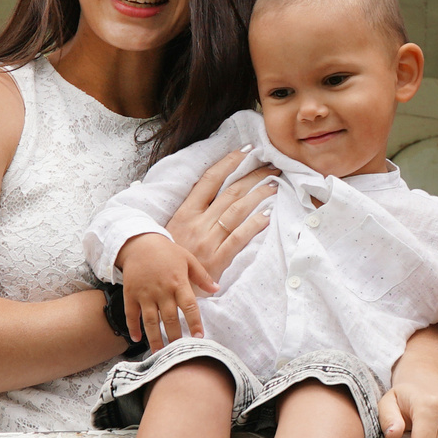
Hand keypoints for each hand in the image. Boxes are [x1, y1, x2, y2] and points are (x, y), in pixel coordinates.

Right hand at [120, 232, 214, 345]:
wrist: (139, 243)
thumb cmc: (167, 252)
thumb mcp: (188, 259)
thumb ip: (202, 276)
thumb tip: (217, 289)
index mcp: (178, 282)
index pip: (189, 306)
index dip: (195, 323)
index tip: (199, 337)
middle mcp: (161, 290)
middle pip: (169, 318)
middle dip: (175, 337)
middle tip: (179, 352)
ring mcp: (144, 294)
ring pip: (150, 321)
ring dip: (155, 339)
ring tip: (159, 354)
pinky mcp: (130, 294)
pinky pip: (131, 314)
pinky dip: (133, 327)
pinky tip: (136, 339)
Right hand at [165, 147, 276, 284]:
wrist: (163, 287)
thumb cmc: (172, 257)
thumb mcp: (176, 229)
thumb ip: (194, 212)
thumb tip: (217, 193)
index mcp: (185, 212)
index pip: (209, 179)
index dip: (229, 162)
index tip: (247, 151)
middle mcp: (197, 223)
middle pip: (230, 192)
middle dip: (253, 176)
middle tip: (271, 166)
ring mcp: (207, 241)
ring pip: (237, 210)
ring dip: (258, 195)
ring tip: (274, 184)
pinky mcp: (216, 260)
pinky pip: (239, 238)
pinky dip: (254, 224)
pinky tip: (267, 215)